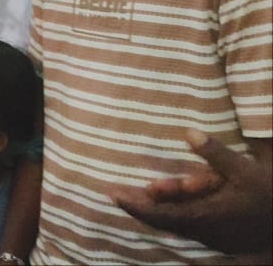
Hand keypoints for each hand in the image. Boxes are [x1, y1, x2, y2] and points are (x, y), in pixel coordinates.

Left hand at [110, 129, 271, 254]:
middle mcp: (202, 230)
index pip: (159, 214)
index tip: (112, 194)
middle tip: (113, 193)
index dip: (134, 206)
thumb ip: (214, 152)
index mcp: (203, 215)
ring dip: (151, 211)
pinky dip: (169, 215)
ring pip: (173, 225)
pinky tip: (161, 207)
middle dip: (136, 207)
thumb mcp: (244, 170)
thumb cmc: (268, 194)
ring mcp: (210, 236)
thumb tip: (189, 131)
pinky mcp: (218, 237)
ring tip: (129, 197)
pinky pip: (187, 226)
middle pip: (161, 220)